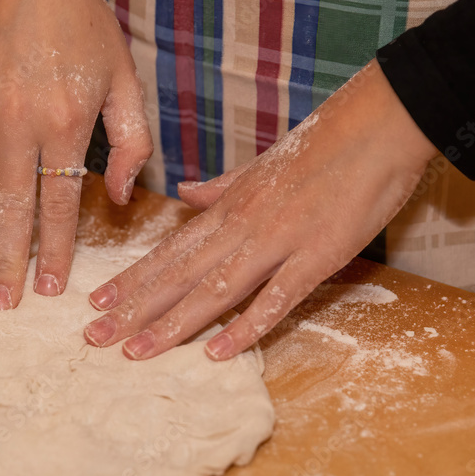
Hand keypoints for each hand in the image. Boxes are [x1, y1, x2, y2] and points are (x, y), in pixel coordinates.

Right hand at [0, 0, 152, 308]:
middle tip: (1, 305)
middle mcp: (20, 124)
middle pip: (14, 208)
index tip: (48, 290)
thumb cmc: (84, 27)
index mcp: (66, 123)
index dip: (55, 250)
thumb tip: (122, 199)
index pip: (60, 202)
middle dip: (9, 262)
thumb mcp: (126, 81)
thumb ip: (133, 143)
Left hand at [83, 60, 436, 360]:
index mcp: (228, 208)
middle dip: (133, 309)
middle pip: (178, 275)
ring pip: (213, 290)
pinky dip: (246, 327)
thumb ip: (220, 188)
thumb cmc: (323, 146)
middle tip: (94, 338)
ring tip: (135, 351)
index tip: (96, 303)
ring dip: (172, 324)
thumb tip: (184, 194)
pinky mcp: (318, 256)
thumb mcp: (261, 167)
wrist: (381, 124)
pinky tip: (216, 352)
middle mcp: (242, 227)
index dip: (131, 279)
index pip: (168, 251)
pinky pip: (276, 299)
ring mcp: (278, 242)